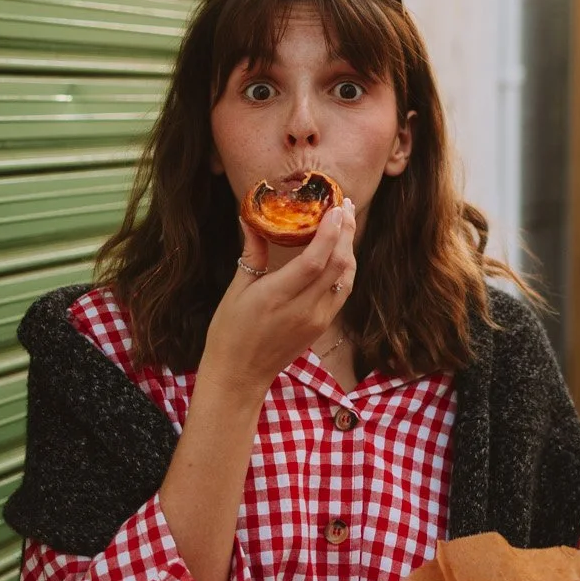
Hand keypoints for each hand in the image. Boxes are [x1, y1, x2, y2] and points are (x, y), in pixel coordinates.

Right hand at [196, 205, 357, 400]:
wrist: (240, 375)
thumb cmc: (230, 331)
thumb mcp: (237, 289)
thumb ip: (253, 252)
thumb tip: (252, 217)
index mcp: (278, 296)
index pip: (316, 260)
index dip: (330, 232)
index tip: (335, 207)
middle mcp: (304, 308)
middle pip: (338, 265)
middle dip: (346, 232)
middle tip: (343, 205)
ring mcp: (318, 319)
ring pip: (346, 277)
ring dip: (349, 248)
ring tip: (345, 222)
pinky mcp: (323, 326)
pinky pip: (342, 291)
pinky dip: (345, 267)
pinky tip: (341, 251)